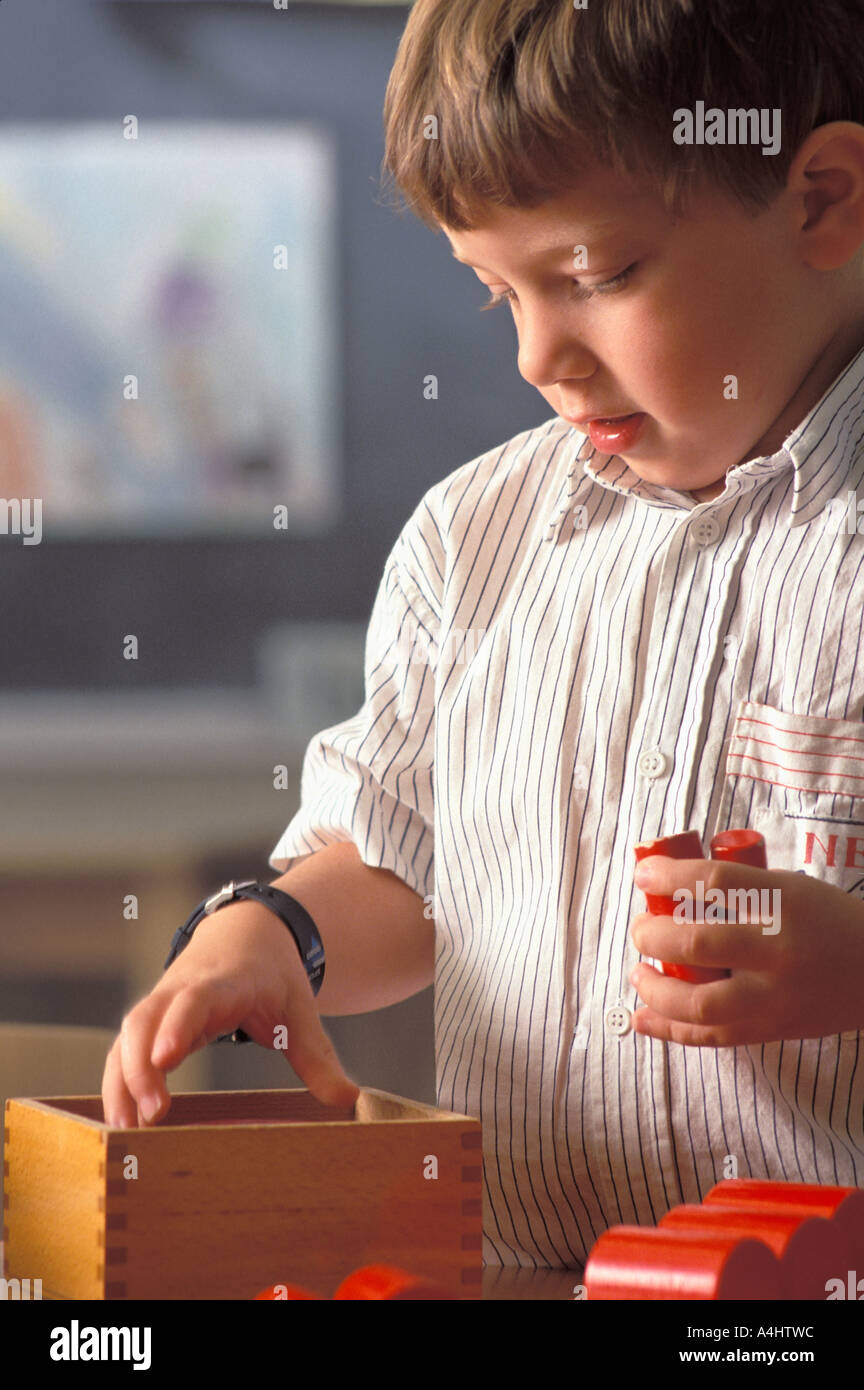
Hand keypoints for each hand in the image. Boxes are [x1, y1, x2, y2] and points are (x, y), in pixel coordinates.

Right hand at [102, 901, 359, 1126]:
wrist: (245, 932)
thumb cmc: (271, 974)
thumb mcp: (300, 1011)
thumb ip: (318, 1057)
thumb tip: (348, 1099)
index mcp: (224, 983)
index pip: (194, 1000)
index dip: (178, 1026)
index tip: (166, 1057)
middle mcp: (182, 989)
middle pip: (145, 1019)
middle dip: (140, 1066)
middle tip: (152, 1115)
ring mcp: (160, 1002)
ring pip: (126, 1035)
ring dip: (122, 1080)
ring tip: (127, 1129)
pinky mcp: (150, 1020)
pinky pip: (122, 1047)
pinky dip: (117, 1080)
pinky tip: (122, 1121)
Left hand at [628, 855, 863, 1045]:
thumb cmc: (829, 921)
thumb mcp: (791, 889)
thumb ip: (740, 889)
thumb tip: (670, 886)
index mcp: (785, 903)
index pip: (716, 882)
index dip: (670, 875)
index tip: (644, 874)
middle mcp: (778, 951)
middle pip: (698, 943)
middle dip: (652, 935)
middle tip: (640, 928)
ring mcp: (774, 997)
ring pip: (698, 1003)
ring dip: (654, 988)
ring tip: (638, 972)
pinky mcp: (771, 1029)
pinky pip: (711, 1036)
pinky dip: (669, 1029)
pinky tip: (642, 1017)